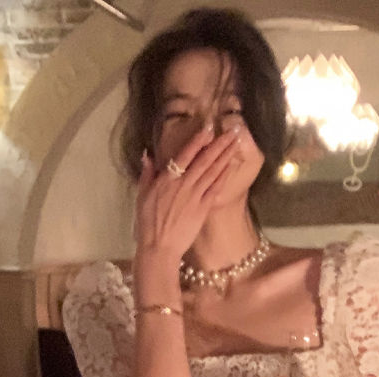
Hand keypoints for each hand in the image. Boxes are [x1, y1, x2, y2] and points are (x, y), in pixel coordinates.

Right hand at [132, 126, 241, 303]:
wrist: (159, 247)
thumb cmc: (147, 223)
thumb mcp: (142, 195)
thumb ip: (147, 173)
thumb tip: (147, 154)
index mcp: (168, 179)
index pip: (186, 154)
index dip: (199, 140)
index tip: (209, 127)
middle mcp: (184, 184)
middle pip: (205, 160)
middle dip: (220, 144)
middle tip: (233, 130)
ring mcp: (195, 196)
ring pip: (213, 171)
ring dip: (225, 156)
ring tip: (236, 143)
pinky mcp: (203, 209)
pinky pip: (216, 189)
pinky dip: (224, 176)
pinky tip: (232, 166)